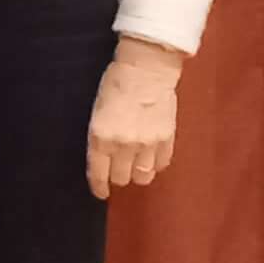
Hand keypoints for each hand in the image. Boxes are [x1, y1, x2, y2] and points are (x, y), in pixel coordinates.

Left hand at [85, 43, 181, 199]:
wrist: (146, 70)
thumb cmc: (115, 86)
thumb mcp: (96, 113)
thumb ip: (100, 139)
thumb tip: (103, 159)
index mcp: (100, 137)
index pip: (98, 174)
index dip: (99, 187)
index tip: (101, 193)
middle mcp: (124, 145)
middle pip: (122, 178)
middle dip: (118, 178)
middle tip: (118, 171)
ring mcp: (147, 143)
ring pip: (143, 176)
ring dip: (138, 174)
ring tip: (135, 166)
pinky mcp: (167, 139)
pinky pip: (162, 164)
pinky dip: (156, 164)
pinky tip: (151, 157)